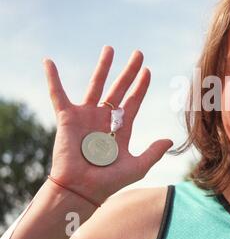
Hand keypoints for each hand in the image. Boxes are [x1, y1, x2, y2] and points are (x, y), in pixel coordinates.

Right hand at [42, 46, 172, 203]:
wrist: (81, 190)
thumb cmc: (108, 181)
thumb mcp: (137, 167)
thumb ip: (153, 152)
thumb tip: (170, 140)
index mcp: (120, 127)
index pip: (134, 101)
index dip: (141, 86)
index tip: (148, 71)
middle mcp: (104, 118)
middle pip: (119, 88)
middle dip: (129, 71)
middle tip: (138, 54)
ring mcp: (86, 116)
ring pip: (96, 85)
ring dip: (103, 67)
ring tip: (110, 49)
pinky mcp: (67, 118)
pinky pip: (58, 94)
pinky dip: (53, 78)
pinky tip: (49, 62)